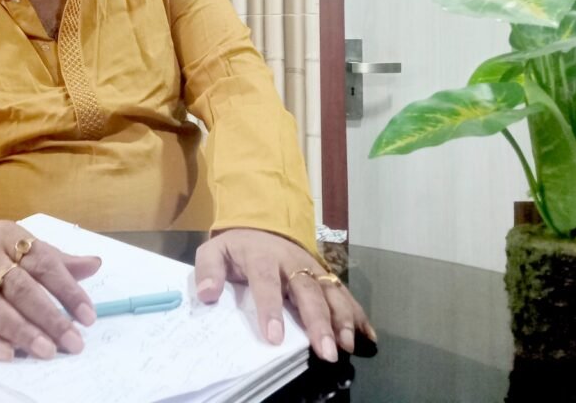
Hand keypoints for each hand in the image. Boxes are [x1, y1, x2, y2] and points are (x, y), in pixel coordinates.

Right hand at [0, 219, 100, 361]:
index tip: (88, 317)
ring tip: (46, 350)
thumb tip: (95, 264)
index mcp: (10, 237)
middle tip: (71, 341)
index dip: (68, 290)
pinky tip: (7, 353)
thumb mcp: (21, 244)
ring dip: (21, 331)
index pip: (44, 263)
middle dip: (49, 317)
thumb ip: (56, 259)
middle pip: (21, 288)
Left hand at [194, 228, 375, 362]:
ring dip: (342, 318)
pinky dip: (357, 313)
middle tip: (325, 350)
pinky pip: (343, 293)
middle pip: (307, 289)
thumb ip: (208, 270)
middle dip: (318, 320)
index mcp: (261, 256)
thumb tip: (207, 294)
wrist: (260, 225)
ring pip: (330, 291)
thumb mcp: (214, 252)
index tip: (274, 336)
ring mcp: (311, 267)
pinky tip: (367, 335)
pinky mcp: (324, 274)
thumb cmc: (236, 248)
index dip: (271, 309)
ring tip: (347, 344)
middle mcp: (291, 261)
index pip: (266, 282)